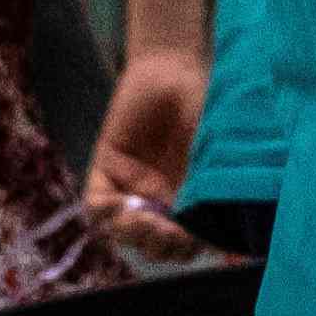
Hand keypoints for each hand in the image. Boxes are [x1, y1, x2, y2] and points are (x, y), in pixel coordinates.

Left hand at [85, 47, 214, 261]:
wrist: (172, 67)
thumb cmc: (203, 105)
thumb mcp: (214, 151)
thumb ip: (212, 189)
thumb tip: (219, 235)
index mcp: (192, 202)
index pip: (186, 245)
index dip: (186, 248)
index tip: (188, 237)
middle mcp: (161, 201)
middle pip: (154, 247)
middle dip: (159, 245)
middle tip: (163, 230)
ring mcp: (132, 188)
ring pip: (123, 233)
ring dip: (132, 234)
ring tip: (140, 219)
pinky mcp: (106, 170)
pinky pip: (96, 207)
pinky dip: (105, 213)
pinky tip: (119, 203)